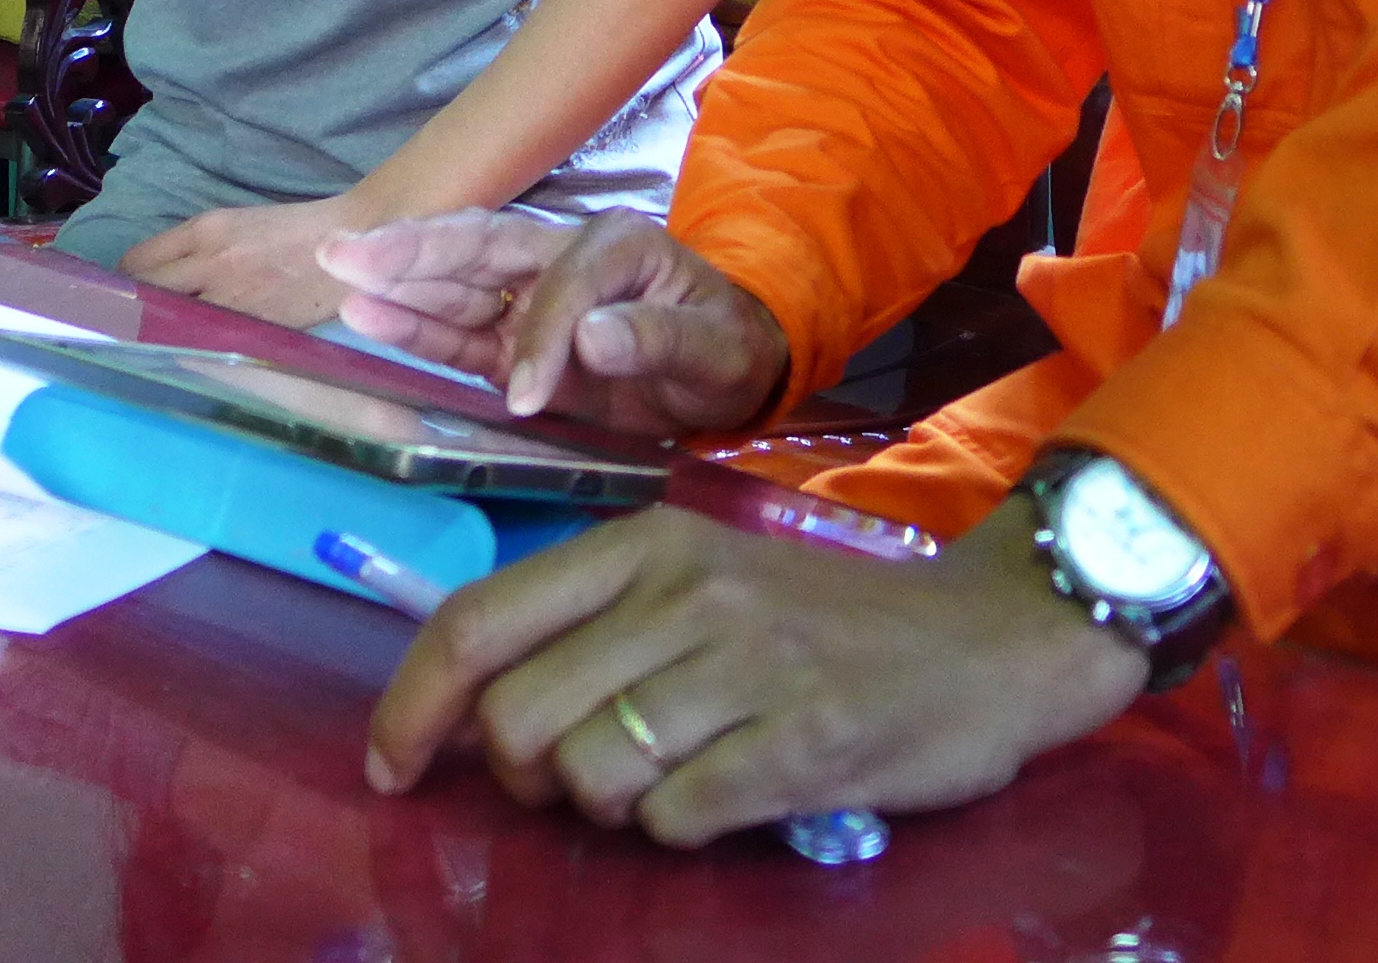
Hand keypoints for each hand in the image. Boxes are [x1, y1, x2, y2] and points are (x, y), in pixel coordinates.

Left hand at [124, 196, 365, 327]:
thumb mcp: (238, 224)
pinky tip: (197, 350)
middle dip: (133, 309)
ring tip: (161, 339)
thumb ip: (197, 248)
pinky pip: (206, 343)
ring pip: (171, 323)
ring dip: (161, 331)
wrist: (354, 242)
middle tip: (135, 322)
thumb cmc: (295, 232)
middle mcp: (209, 262)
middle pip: (144, 293)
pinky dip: (195, 347)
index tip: (126, 295)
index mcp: (206, 229)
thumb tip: (161, 279)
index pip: (137, 261)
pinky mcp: (254, 326)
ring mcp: (231, 298)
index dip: (125, 282)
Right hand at [318, 209, 786, 430]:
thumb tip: (592, 337)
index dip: (540, 337)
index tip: (528, 396)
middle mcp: (560, 260)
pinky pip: (459, 335)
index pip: (561, 285)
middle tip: (345, 250)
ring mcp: (530, 300)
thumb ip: (657, 340)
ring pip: (457, 286)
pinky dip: (415, 328)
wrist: (727, 374)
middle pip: (481, 249)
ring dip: (399, 282)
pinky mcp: (512, 343)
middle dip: (414, 251)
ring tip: (336, 273)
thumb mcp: (714, 349)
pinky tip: (366, 316)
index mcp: (614, 246)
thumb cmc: (725, 350)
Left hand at [365, 497, 1148, 845]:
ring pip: (590, 774)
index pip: (478, 622)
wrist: (987, 642)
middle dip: (526, 778)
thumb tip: (476, 711)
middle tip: (580, 781)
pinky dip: (679, 830)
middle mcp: (684, 593)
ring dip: (607, 808)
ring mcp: (744, 666)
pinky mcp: (799, 741)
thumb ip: (595, 627)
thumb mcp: (702, 584)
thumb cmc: (823, 622)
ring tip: (666, 783)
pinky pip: (674, 819)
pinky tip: (727, 796)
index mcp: (644, 547)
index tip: (390, 767)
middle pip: (518, 720)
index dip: (411, 706)